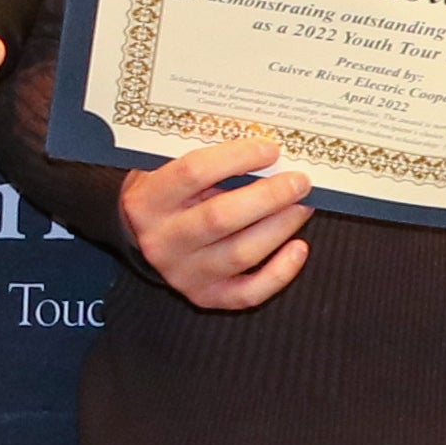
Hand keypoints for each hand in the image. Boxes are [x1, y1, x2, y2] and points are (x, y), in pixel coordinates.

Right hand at [120, 133, 309, 310]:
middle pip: (220, 217)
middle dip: (268, 196)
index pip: (193, 172)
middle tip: (299, 181)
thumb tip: (265, 148)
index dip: (237, 158)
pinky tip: (298, 248)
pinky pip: (248, 293)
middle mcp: (161, 241)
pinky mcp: (205, 296)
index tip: (271, 149)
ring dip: (280, 227)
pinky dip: (280, 272)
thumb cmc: (168, 191)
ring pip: (240, 254)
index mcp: (147, 200)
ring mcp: (182, 273)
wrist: (142, 235)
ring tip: (302, 206)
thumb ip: (209, 152)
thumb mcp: (171, 164)